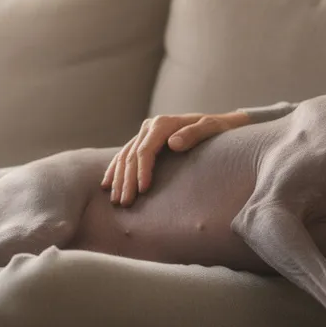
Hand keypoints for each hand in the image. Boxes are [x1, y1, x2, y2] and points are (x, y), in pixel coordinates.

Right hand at [102, 112, 251, 205]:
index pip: (145, 150)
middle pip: (132, 156)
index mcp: (164, 124)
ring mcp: (144, 133)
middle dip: (127, 181)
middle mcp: (150, 126)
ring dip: (118, 179)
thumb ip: (194, 134)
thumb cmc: (218, 129)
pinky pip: (123, 156)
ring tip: (116, 200)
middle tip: (125, 203)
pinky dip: (114, 170)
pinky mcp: (143, 141)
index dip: (141, 171)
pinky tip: (107, 185)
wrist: (218, 123)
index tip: (143, 190)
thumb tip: (173, 143)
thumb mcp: (212, 128)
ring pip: (124, 157)